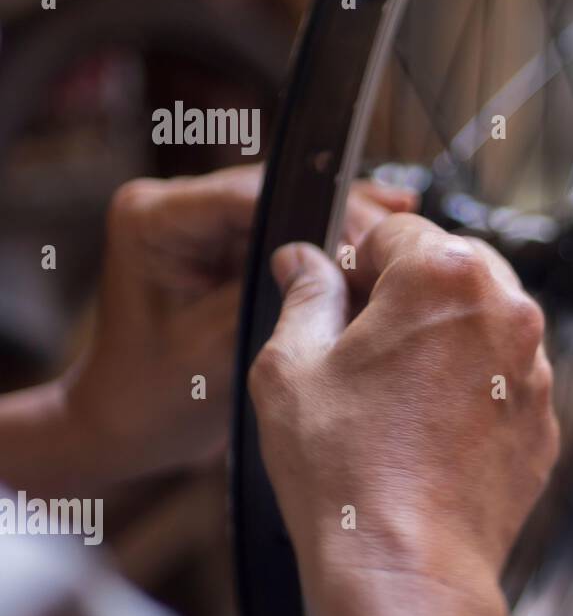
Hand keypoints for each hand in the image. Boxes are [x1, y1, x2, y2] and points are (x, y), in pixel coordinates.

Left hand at [58, 165, 413, 482]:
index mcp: (154, 219)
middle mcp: (177, 205)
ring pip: (291, 204)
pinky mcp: (229, 239)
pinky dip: (331, 235)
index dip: (317, 211)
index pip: (250, 195)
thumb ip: (277, 294)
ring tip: (399, 234)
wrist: (130, 424)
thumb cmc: (155, 396)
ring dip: (342, 222)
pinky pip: (290, 226)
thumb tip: (346, 259)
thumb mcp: (219, 345)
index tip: (370, 241)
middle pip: (277, 192)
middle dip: (340, 214)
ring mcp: (203, 219)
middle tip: (398, 240)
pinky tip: (381, 226)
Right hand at [248, 214, 559, 615]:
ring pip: (483, 325)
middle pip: (452, 270)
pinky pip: (504, 380)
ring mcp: (533, 369)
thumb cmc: (347, 472)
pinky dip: (472, 391)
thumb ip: (305, 296)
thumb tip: (304, 262)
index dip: (357, 262)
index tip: (340, 296)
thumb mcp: (291, 367)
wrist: (406, 566)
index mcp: (445, 277)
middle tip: (362, 349)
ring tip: (392, 399)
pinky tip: (427, 431)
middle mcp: (506, 311)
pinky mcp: (543, 419)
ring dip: (443, 342)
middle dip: (408, 295)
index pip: (397, 230)